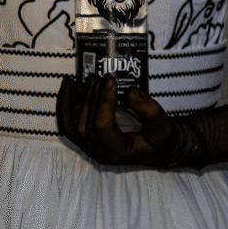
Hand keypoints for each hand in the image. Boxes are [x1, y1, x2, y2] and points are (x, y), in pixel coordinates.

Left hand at [56, 73, 201, 167]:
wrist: (156, 149)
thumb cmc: (160, 139)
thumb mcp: (163, 127)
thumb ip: (151, 111)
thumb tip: (129, 92)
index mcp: (117, 152)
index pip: (103, 127)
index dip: (103, 101)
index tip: (110, 79)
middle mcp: (99, 153)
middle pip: (84, 125)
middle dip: (89, 98)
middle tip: (97, 76)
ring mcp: (89, 148)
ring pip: (71, 125)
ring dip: (71, 100)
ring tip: (76, 78)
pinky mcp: (85, 140)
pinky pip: (67, 124)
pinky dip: (64, 105)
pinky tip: (67, 86)